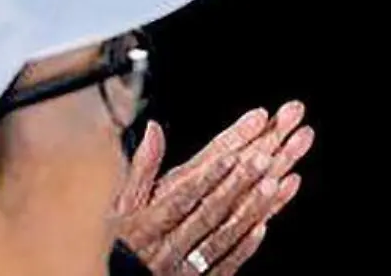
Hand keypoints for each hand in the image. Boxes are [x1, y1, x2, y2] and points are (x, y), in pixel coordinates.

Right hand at [115, 104, 314, 275]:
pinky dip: (244, 247)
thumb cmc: (117, 243)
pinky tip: (264, 226)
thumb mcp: (118, 209)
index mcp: (143, 226)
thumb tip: (153, 128)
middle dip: (237, 184)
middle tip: (264, 158)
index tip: (232, 155)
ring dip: (249, 210)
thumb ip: (140, 171)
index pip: (180, 198)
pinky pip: (223, 265)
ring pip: (220, 237)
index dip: (207, 177)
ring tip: (272, 184)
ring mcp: (182, 268)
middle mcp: (165, 247)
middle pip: (207, 213)